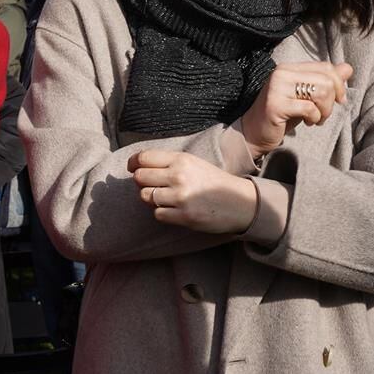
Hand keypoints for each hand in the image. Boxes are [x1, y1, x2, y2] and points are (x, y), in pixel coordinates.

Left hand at [129, 149, 257, 233]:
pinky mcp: (184, 216)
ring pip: (146, 196)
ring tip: (166, 197)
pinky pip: (158, 214)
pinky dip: (163, 213)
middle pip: (140, 177)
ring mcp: (181, 197)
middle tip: (152, 185)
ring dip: (152, 198)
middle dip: (141, 182)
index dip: (133, 163)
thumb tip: (137, 166)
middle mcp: (179, 176)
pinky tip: (175, 209)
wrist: (241, 202)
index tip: (133, 168)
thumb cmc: (213, 181)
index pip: (143, 158)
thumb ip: (167, 162)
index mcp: (181, 159)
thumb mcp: (192, 163)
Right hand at [240, 61, 353, 156]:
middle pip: (326, 80)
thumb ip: (325, 80)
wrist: (254, 133)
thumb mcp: (307, 96)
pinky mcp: (275, 104)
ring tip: (316, 119)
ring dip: (325, 111)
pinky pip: (309, 108)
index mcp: (288, 68)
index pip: (326, 67)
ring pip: (321, 92)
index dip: (339, 85)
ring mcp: (277, 88)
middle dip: (332, 101)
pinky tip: (307, 123)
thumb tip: (347, 68)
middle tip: (323, 114)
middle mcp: (281, 73)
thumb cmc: (282, 115)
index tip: (338, 100)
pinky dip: (314, 118)